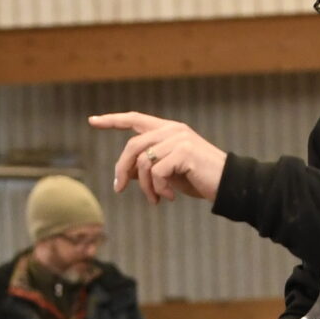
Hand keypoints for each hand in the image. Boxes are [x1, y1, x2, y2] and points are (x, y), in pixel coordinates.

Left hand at [89, 112, 227, 205]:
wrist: (227, 184)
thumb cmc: (198, 178)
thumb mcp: (168, 173)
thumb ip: (147, 167)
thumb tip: (123, 173)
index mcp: (168, 129)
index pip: (135, 119)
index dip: (112, 120)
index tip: (92, 120)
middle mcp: (172, 130)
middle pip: (132, 146)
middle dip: (121, 169)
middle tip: (118, 189)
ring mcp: (178, 139)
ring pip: (142, 162)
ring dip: (144, 187)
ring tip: (156, 199)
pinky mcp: (183, 152)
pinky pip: (155, 173)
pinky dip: (158, 189)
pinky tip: (169, 198)